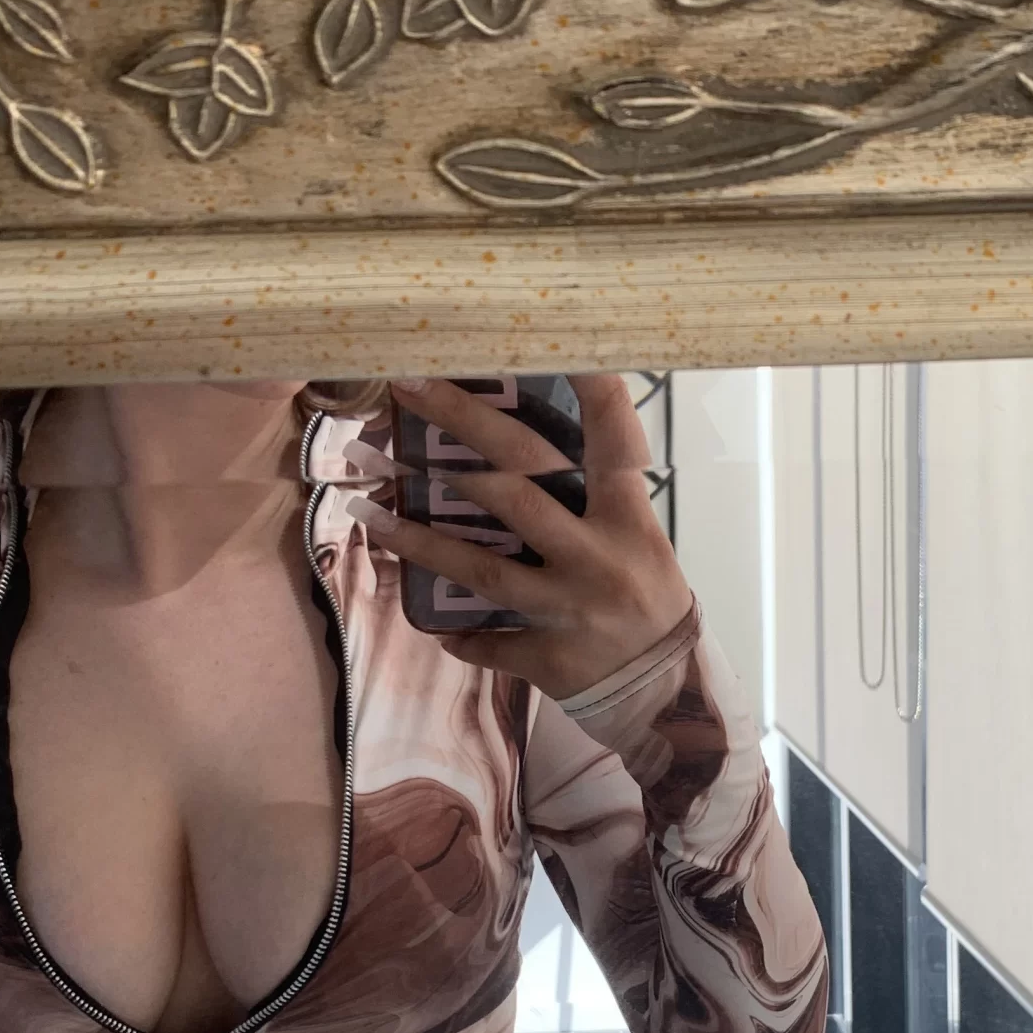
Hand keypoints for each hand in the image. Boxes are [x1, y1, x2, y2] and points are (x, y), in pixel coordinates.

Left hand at [341, 372, 694, 700]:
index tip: (556, 339)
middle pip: (517, 484)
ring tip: (365, 509)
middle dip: (457, 428)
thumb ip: (595, 496)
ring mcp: (568, 610)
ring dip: (418, 538)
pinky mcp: (546, 658)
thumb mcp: (640, 538)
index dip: (592, 390)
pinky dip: (458, 634)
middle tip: (407, 385)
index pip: (613, 442)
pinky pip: (486, 642)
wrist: (667, 692)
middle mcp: (597, 558)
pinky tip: (430, 623)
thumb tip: (522, 439)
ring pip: (481, 569)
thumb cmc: (647, 597)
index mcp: (628, 519)